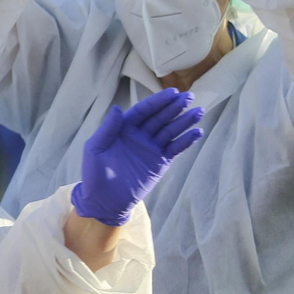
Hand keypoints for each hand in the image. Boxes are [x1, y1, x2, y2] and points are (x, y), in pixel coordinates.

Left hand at [72, 88, 204, 226]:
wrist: (104, 201)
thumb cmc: (94, 174)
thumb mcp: (95, 149)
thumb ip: (107, 129)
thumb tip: (118, 108)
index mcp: (123, 128)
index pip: (143, 111)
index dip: (157, 101)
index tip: (173, 93)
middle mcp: (140, 135)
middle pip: (160, 117)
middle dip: (175, 107)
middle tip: (190, 97)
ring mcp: (151, 148)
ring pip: (170, 131)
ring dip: (185, 121)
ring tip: (199, 112)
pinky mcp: (160, 162)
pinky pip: (175, 148)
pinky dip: (186, 140)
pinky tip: (197, 132)